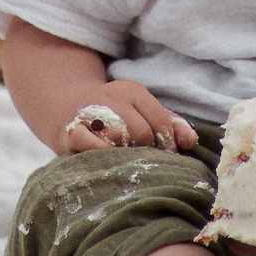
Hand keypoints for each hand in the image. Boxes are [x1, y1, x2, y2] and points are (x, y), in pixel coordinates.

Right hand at [60, 82, 197, 154]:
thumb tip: (191, 142)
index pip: (160, 121)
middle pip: (142, 133)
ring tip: (127, 163)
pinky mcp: (71, 131)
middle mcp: (112, 98)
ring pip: (119, 138)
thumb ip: (169, 124)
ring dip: (126, 155)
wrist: (64, 106)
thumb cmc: (114, 115)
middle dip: (147, 152)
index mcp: (134, 92)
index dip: (167, 145)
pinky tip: (108, 162)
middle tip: (144, 163)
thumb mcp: (141, 111)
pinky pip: (92, 146)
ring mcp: (91, 113)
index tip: (165, 158)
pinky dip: (104, 155)